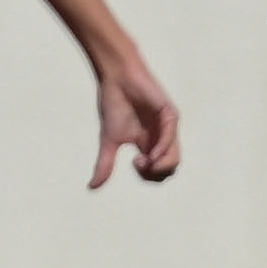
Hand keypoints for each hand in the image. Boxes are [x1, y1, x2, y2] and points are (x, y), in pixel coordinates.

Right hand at [91, 58, 179, 187]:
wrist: (117, 78)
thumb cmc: (115, 105)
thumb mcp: (109, 141)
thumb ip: (104, 165)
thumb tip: (92, 188)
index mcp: (151, 145)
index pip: (158, 172)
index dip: (147, 176)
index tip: (131, 164)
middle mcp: (162, 138)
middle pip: (170, 169)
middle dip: (154, 174)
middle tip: (138, 163)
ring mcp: (168, 127)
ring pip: (174, 158)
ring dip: (159, 165)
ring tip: (143, 160)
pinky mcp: (170, 114)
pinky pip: (171, 137)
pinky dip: (162, 149)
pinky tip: (150, 153)